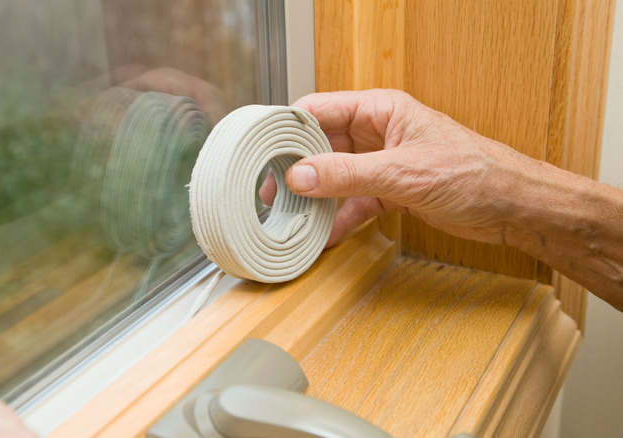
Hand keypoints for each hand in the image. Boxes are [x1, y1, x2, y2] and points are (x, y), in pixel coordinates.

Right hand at [260, 89, 543, 247]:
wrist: (511, 207)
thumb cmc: (475, 172)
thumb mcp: (403, 172)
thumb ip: (347, 174)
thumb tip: (301, 176)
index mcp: (381, 110)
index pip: (319, 111)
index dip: (289, 131)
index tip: (266, 155)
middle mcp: (377, 133)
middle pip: (322, 146)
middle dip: (296, 169)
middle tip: (271, 191)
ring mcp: (382, 163)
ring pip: (334, 177)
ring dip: (315, 197)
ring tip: (290, 215)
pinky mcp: (390, 191)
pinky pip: (353, 203)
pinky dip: (338, 218)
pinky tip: (322, 234)